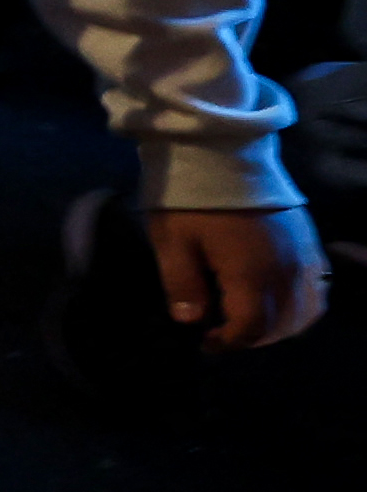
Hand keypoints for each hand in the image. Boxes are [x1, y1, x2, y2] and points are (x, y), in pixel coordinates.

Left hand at [152, 201, 326, 350]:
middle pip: (283, 325)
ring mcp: (303, 254)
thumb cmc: (190, 198)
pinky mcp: (309, 239)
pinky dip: (303, 303)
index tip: (206, 342)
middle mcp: (286, 270)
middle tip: (224, 332)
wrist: (220, 149)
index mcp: (251, 274)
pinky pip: (319, 285)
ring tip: (249, 319)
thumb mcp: (172, 241)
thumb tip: (191, 321)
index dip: (229, 342)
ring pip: (307, 309)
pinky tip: (278, 300)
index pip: (252, 328)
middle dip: (254, 336)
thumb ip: (182, 284)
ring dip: (281, 324)